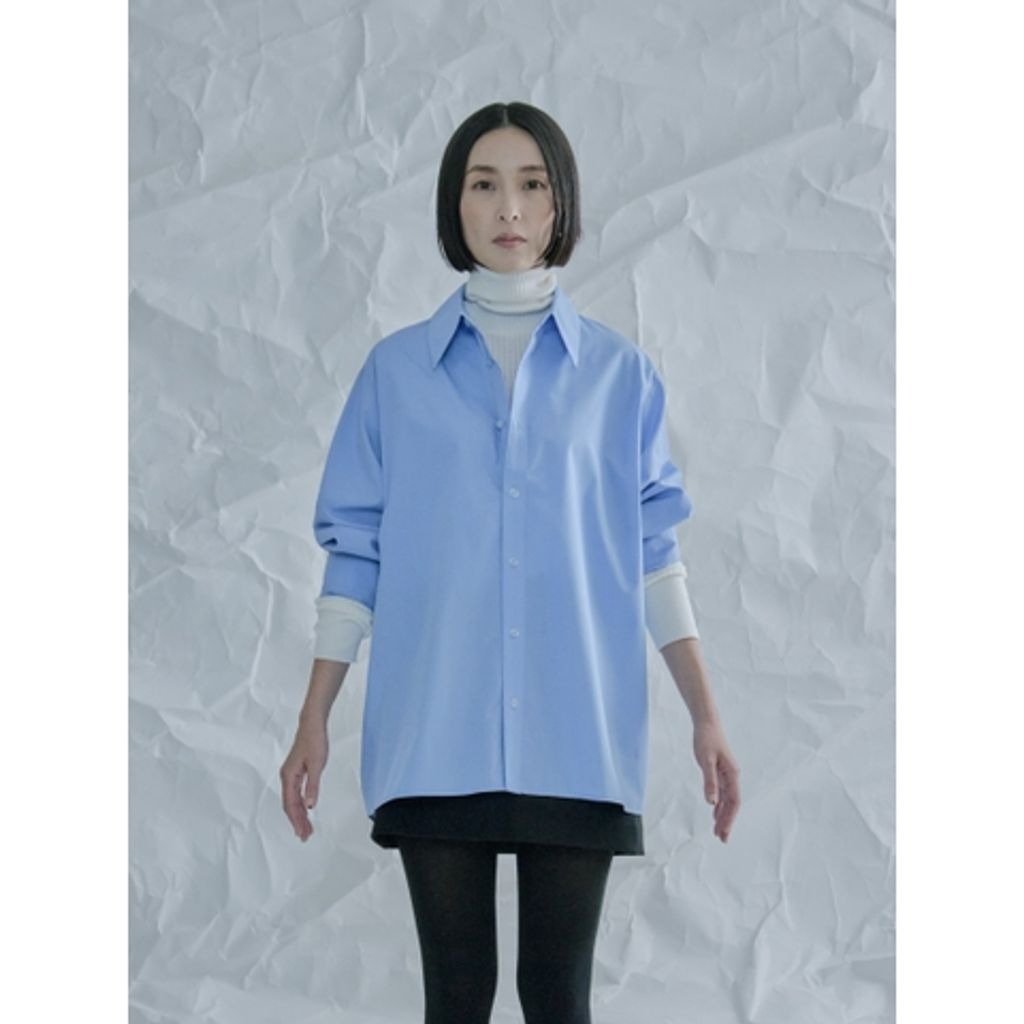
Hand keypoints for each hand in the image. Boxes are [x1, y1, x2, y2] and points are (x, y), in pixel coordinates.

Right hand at [280, 719, 328, 841]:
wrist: (313, 724)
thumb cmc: (314, 740)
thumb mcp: (317, 764)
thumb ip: (312, 786)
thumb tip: (309, 805)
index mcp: (288, 776)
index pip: (290, 804)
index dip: (296, 820)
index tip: (302, 833)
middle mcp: (287, 776)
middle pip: (290, 805)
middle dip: (297, 821)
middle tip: (305, 835)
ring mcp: (291, 774)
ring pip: (293, 799)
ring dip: (299, 814)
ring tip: (306, 828)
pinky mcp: (297, 771)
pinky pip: (295, 792)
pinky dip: (300, 803)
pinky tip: (305, 809)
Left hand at [692, 720, 739, 842]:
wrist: (706, 723)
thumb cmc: (707, 739)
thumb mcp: (705, 760)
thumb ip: (709, 781)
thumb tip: (711, 802)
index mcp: (732, 774)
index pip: (734, 802)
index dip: (730, 819)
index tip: (723, 833)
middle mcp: (732, 776)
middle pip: (732, 804)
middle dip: (728, 822)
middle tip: (722, 839)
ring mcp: (727, 774)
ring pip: (727, 800)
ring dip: (723, 815)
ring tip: (718, 832)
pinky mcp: (720, 771)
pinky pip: (722, 793)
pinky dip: (719, 805)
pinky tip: (715, 813)